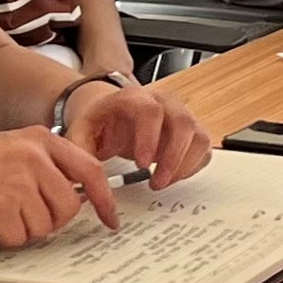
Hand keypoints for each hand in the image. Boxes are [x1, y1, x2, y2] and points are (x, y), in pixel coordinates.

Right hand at [0, 129, 115, 246]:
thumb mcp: (6, 151)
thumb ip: (42, 165)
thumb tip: (77, 193)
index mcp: (37, 139)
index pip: (90, 169)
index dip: (104, 198)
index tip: (111, 217)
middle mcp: (33, 156)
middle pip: (69, 206)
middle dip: (49, 220)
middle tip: (19, 215)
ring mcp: (19, 181)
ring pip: (45, 226)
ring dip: (21, 229)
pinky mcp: (3, 208)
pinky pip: (19, 238)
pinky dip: (2, 237)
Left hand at [65, 80, 213, 189]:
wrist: (112, 112)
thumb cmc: (100, 122)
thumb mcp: (80, 134)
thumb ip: (79, 156)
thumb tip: (84, 184)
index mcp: (134, 98)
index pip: (150, 111)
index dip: (149, 138)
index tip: (141, 165)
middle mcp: (163, 102)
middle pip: (182, 123)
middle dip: (172, 158)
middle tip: (156, 182)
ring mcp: (180, 114)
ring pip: (198, 135)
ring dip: (184, 164)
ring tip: (162, 182)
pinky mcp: (190, 130)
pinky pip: (203, 147)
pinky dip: (192, 165)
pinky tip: (173, 175)